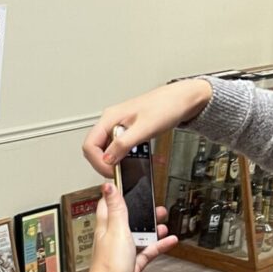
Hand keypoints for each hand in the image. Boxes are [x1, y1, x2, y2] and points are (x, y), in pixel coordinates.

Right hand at [82, 80, 213, 177]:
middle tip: (119, 172)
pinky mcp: (128, 130)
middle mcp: (111, 121)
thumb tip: (107, 159)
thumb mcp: (144, 128)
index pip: (89, 145)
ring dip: (117, 160)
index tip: (111, 171)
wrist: (183, 99)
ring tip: (132, 164)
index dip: (98, 162)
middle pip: (95, 149)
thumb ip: (123, 144)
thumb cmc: (166, 106)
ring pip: (107, 149)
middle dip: (105, 163)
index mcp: (110, 118)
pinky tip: (138, 157)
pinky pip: (120, 147)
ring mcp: (119, 126)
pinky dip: (127, 156)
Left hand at [86, 182, 177, 271]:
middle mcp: (111, 238)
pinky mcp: (131, 264)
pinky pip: (147, 251)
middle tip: (153, 204)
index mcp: (104, 227)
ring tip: (163, 220)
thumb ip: (116, 209)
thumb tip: (108, 186)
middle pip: (127, 219)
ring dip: (151, 228)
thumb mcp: (116, 230)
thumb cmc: (109, 266)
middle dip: (140, 211)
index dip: (116, 194)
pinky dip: (158, 245)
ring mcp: (122, 252)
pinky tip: (170, 241)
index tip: (126, 184)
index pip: (108, 205)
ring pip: (138, 234)